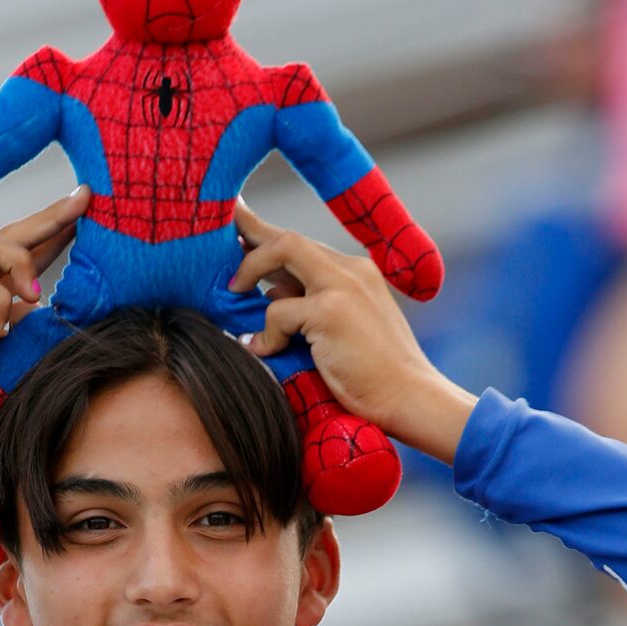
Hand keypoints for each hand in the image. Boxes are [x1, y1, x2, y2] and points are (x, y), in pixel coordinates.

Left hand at [229, 200, 476, 463]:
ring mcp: (343, 285)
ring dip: (250, 272)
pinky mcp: (332, 311)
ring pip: (283, 250)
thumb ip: (308, 305)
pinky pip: (278, 308)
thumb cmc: (375, 375)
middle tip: (215, 243)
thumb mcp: (339, 330)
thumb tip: (268, 293)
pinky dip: (265, 331)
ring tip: (232, 297)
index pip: (302, 245)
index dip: (264, 234)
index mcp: (354, 273)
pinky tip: (263, 350)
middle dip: (247, 234)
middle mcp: (350, 269)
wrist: (410, 398)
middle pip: (288, 236)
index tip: (236, 227)